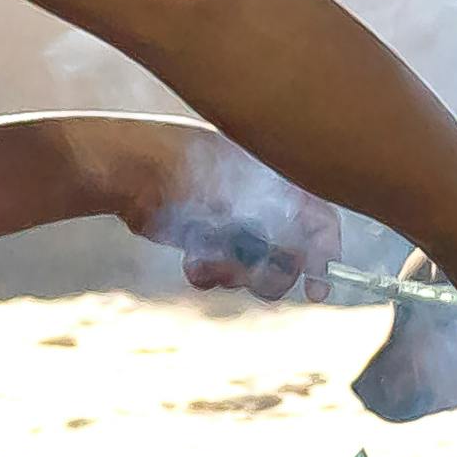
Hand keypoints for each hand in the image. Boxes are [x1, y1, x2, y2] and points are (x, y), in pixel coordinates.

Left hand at [110, 126, 353, 298]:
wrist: (130, 169)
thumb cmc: (190, 168)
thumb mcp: (244, 198)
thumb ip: (283, 229)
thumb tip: (310, 263)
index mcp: (280, 179)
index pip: (320, 220)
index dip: (325, 254)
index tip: (317, 288)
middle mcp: (261, 201)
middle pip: (288, 255)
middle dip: (267, 272)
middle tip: (247, 277)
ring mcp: (233, 222)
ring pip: (252, 270)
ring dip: (232, 274)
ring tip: (205, 262)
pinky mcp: (205, 239)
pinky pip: (220, 272)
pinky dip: (208, 273)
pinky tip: (190, 262)